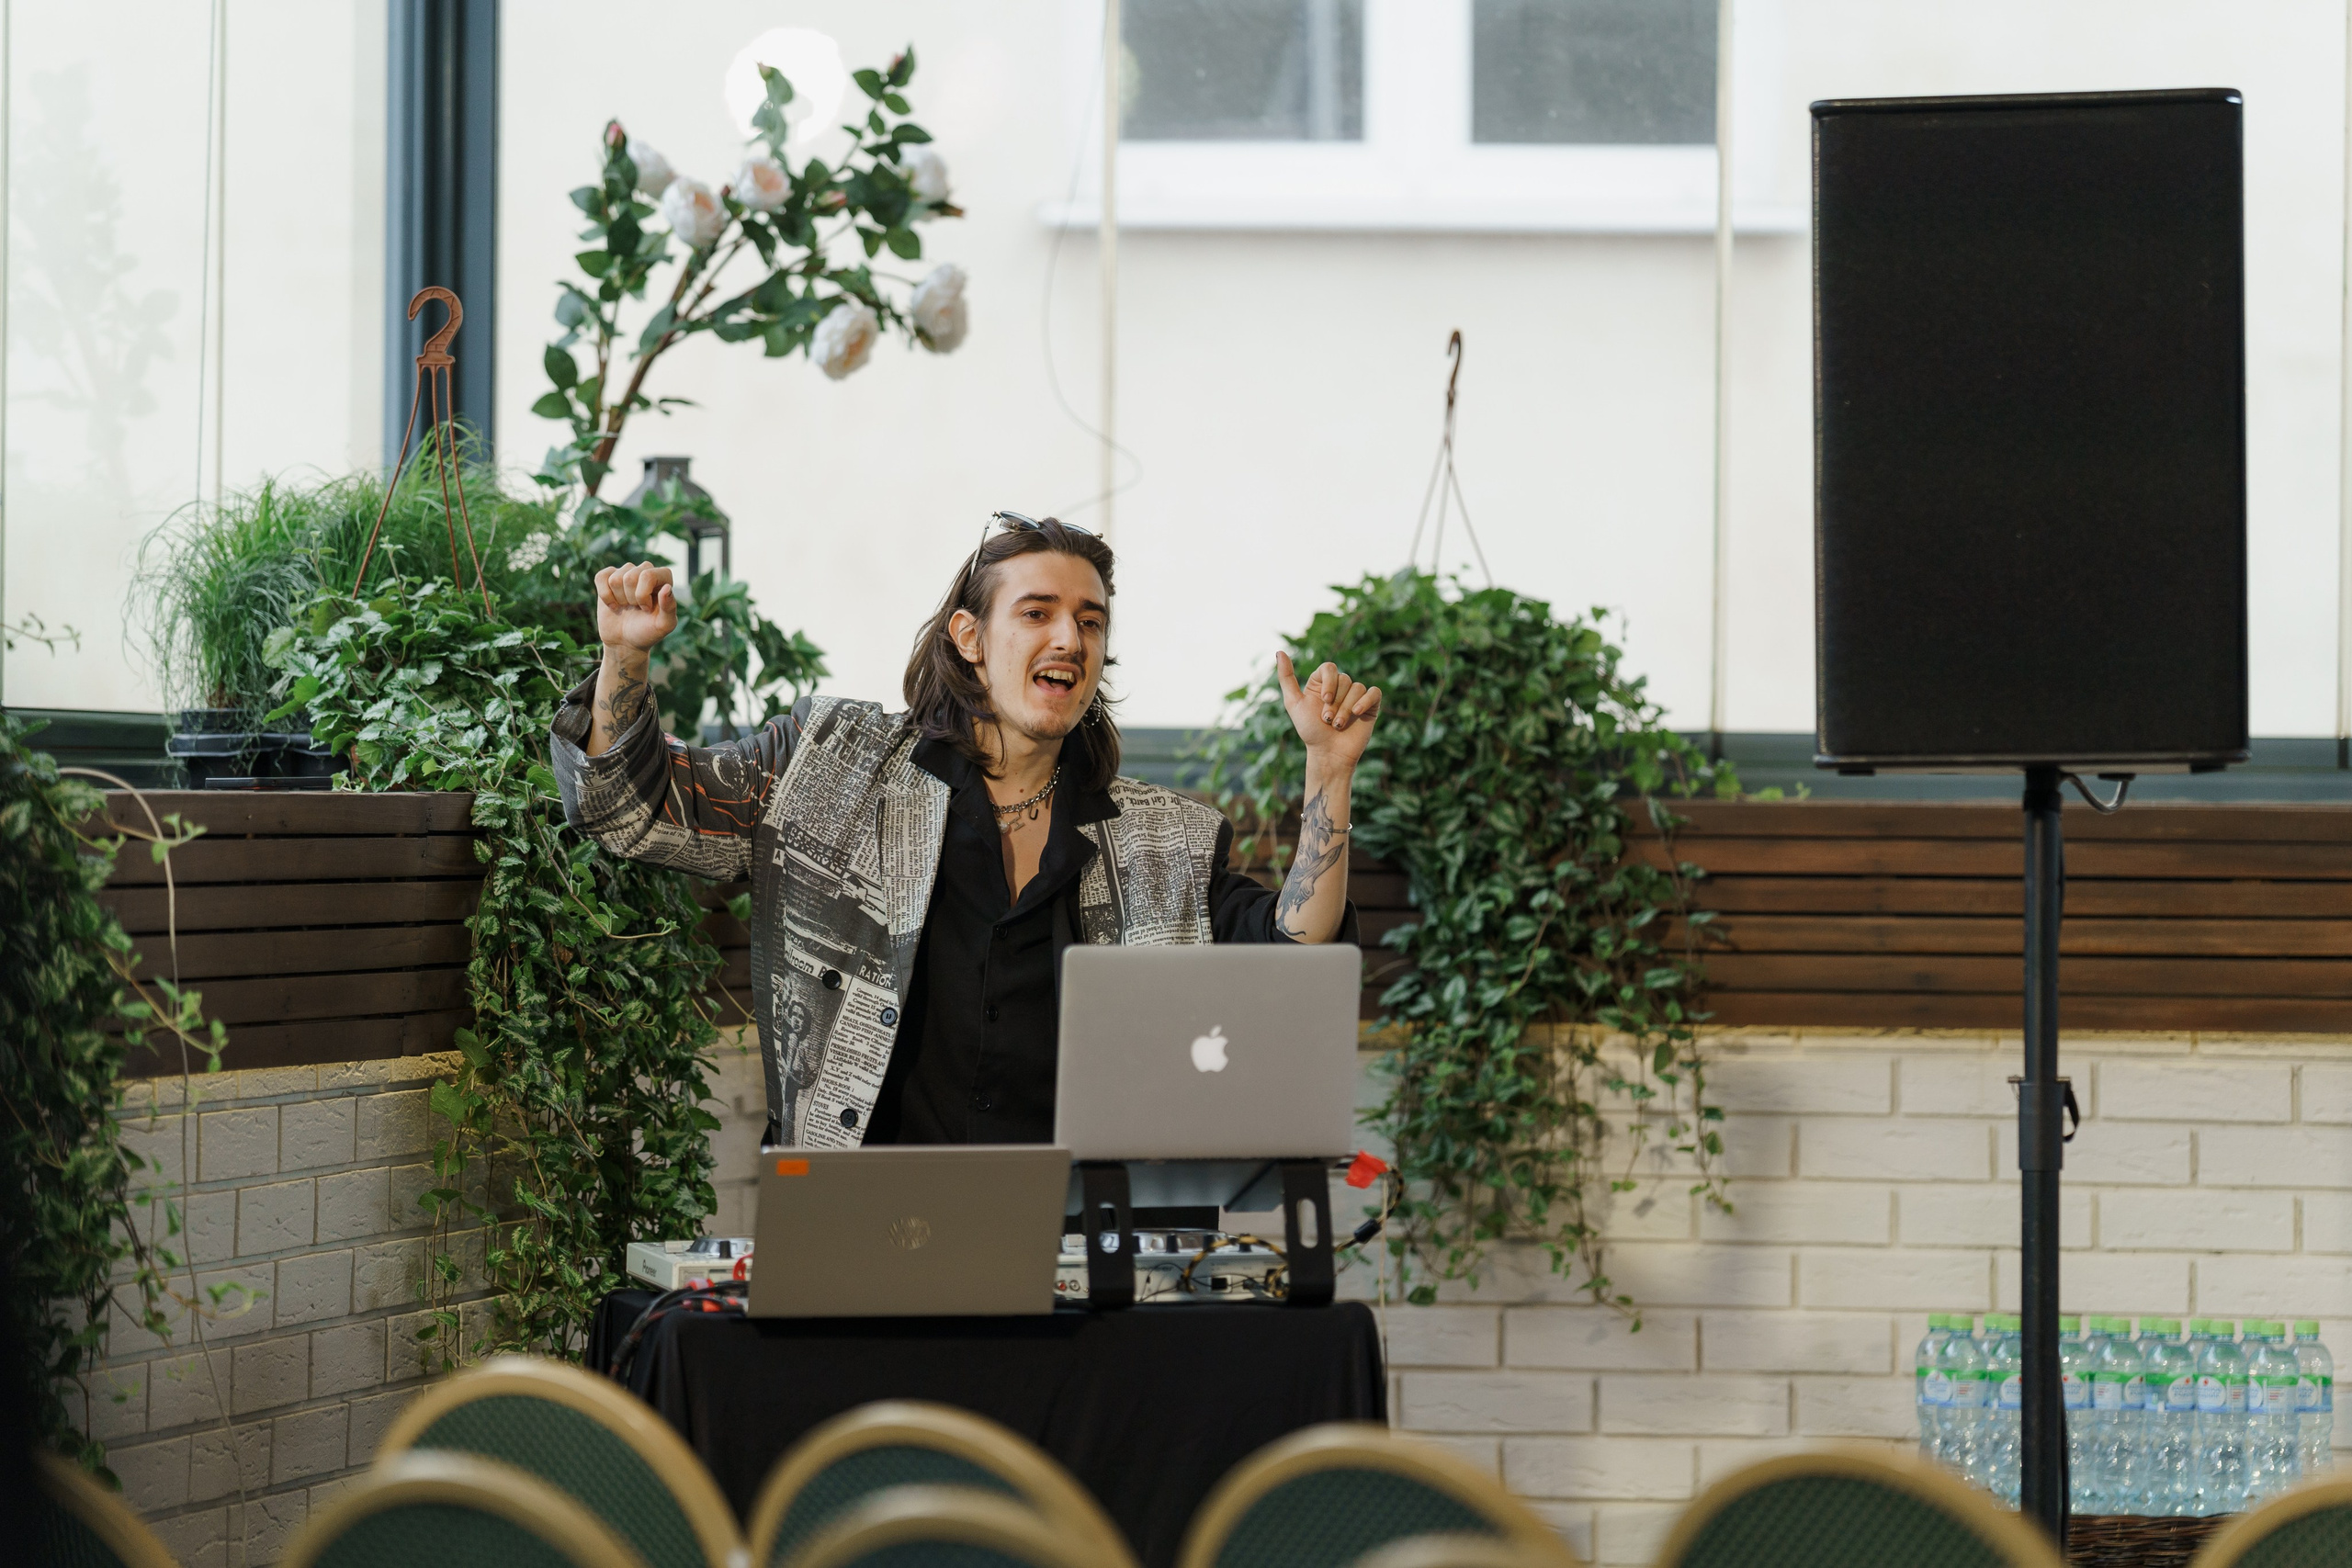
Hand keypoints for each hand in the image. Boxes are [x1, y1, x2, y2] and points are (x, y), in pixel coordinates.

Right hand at [596, 562, 676, 650]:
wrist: (625, 641)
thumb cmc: (648, 631)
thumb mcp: (664, 625)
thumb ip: (669, 607)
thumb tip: (666, 587)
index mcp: (663, 578)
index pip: (648, 575)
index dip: (642, 595)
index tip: (646, 609)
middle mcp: (645, 570)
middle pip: (630, 577)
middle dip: (630, 599)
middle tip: (636, 608)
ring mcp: (626, 572)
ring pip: (615, 579)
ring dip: (619, 599)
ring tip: (626, 606)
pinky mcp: (608, 577)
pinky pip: (601, 577)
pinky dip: (605, 596)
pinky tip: (614, 604)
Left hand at [1277, 651, 1380, 768]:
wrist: (1328, 754)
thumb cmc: (1310, 731)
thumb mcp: (1293, 703)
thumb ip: (1286, 678)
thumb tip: (1279, 652)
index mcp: (1322, 683)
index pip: (1330, 667)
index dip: (1329, 682)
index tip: (1324, 699)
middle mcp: (1340, 688)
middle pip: (1344, 679)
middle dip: (1336, 702)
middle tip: (1328, 720)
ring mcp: (1356, 697)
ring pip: (1357, 688)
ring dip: (1346, 709)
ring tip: (1338, 725)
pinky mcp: (1370, 706)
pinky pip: (1374, 693)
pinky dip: (1365, 701)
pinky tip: (1357, 714)